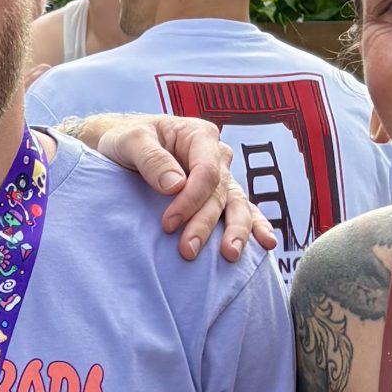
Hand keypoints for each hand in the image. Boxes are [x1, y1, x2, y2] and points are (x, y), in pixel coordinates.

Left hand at [69, 112, 277, 263]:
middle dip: (206, 224)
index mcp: (199, 136)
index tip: (168, 224)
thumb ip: (152, 159)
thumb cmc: (127, 139)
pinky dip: (255, 226)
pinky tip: (266, 244)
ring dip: (236, 231)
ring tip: (231, 255)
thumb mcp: (131, 141)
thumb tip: (175, 185)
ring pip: (236, 204)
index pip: (207, 171)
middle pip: (220, 193)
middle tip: (188, 250)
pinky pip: (242, 210)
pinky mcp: (219, 195)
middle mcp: (217, 156)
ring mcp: (221, 177)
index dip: (191, 200)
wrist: (125, 147)